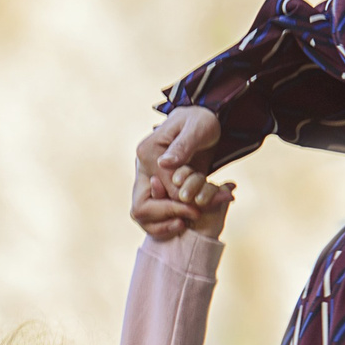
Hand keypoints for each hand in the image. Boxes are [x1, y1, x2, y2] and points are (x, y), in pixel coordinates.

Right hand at [132, 106, 221, 237]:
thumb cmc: (202, 121)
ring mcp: (147, 181)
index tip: (200, 207)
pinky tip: (186, 219)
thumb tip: (165, 164)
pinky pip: (153, 216)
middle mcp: (142, 169)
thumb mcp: (198, 127)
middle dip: (169, 215)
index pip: (160, 188)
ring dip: (166, 224)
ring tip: (190, 220)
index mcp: (147, 152)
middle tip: (196, 215)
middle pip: (142, 208)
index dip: (180, 202)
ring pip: (144, 216)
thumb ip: (183, 145)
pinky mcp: (157, 189)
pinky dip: (168, 221)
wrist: (202, 123)